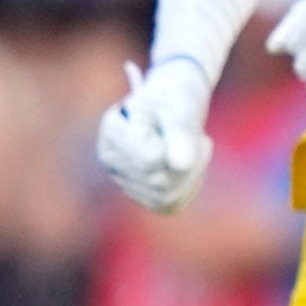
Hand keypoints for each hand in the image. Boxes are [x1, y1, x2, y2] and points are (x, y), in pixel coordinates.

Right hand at [94, 55, 215, 212]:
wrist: (173, 105)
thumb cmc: (174, 100)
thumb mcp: (179, 106)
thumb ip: (180, 130)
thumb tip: (181, 163)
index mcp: (112, 132)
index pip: (152, 159)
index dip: (175, 144)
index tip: (176, 122)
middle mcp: (110, 162)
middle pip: (159, 181)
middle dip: (189, 159)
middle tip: (194, 133)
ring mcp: (124, 183)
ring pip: (166, 196)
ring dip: (192, 172)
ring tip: (192, 146)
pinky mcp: (143, 197)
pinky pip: (171, 204)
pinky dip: (189, 185)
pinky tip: (188, 165)